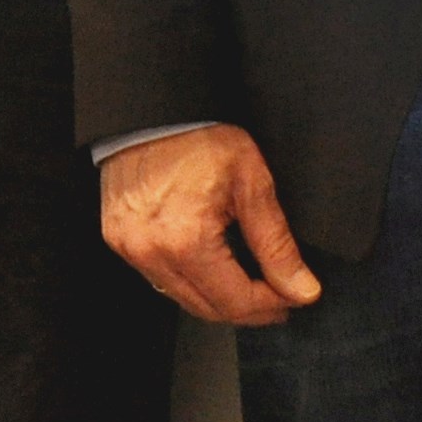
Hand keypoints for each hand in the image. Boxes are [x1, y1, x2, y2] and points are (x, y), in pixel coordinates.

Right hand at [101, 124, 322, 325]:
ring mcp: (131, 251)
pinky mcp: (121, 243)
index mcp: (186, 241)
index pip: (236, 301)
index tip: (296, 296)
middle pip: (209, 310)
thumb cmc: (196, 137)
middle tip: (280, 297)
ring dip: (221, 300)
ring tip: (253, 286)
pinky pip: (163, 280)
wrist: (151, 111)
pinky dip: (193, 283)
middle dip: (251, 309)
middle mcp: (152, 254)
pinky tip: (215, 270)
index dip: (273, 304)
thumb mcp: (251, 182)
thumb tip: (301, 288)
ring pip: (185, 300)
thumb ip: (276, 242)